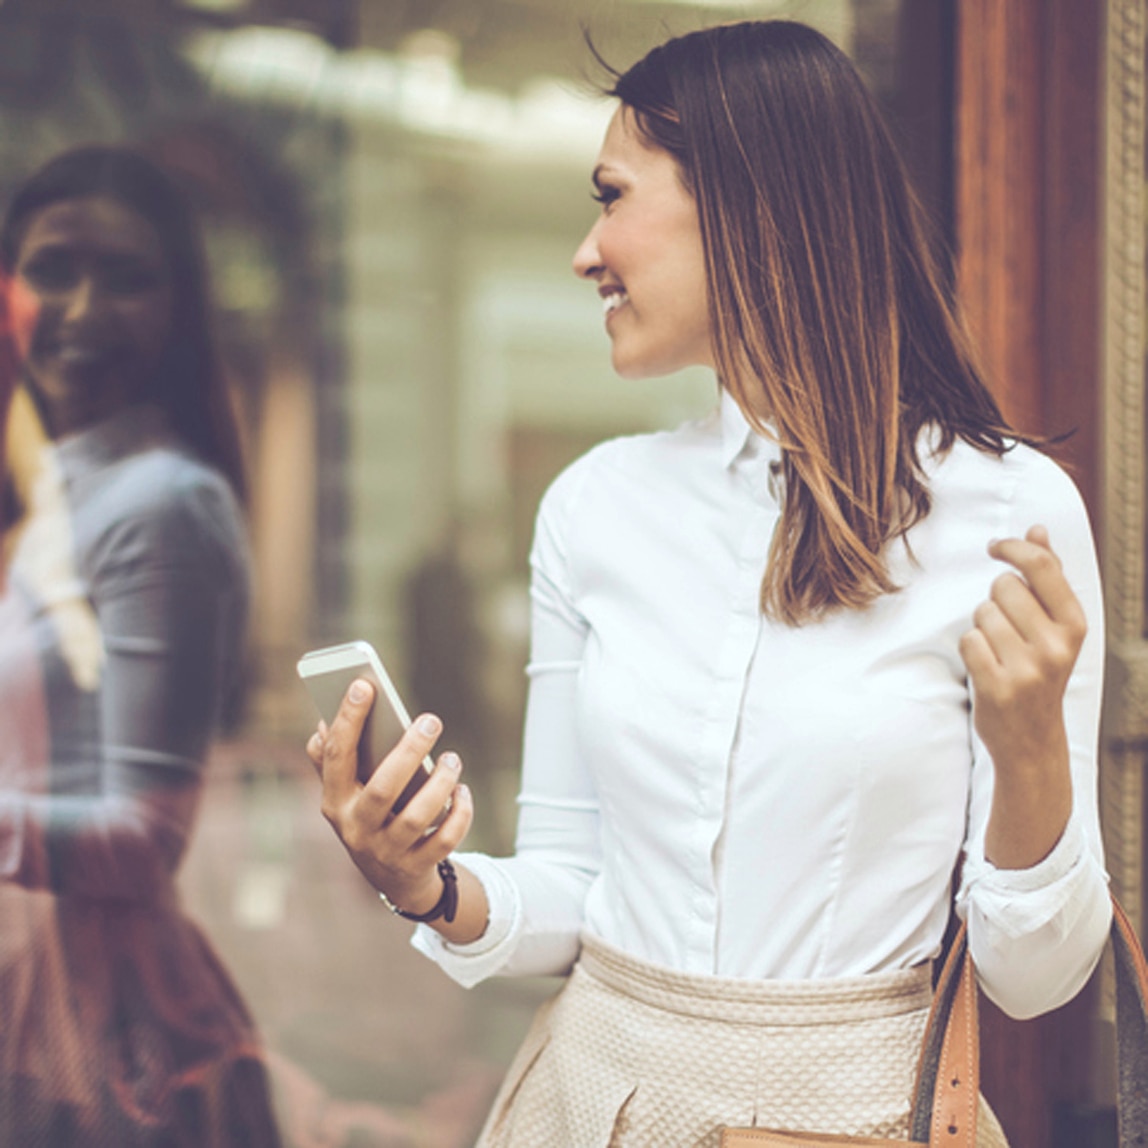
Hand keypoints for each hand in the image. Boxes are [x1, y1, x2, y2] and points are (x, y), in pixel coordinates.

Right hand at [307, 679, 473, 914]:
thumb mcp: (345, 794)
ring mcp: (386, 851)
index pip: (336, 756)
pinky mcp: (416, 867)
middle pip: (382, 788)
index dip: (347, 719)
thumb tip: (321, 725)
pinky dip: (459, 814)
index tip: (364, 684)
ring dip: (440, 784)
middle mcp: (356, 829)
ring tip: (454, 760)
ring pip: (417, 817)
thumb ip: (332, 761)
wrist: (392, 878)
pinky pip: (444, 841)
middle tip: (432, 720)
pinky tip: (463, 791)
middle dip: (408, 752)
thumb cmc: (370, 817)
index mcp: (334, 801)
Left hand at [959, 525, 1084, 866]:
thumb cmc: (1040, 670)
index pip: (1041, 566)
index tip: (995, 546)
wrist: (1032, 739)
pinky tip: (987, 667)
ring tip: (1000, 652)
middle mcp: (1056, 645)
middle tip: (1007, 631)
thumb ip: (1047, 578)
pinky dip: (971, 650)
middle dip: (996, 600)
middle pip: (1002, 587)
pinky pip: (968, 640)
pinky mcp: (998, 686)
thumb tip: (1037, 529)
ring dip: (982, 627)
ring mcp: (1028, 668)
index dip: (1013, 547)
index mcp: (1075, 625)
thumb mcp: (1055, 627)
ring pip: (982, 613)